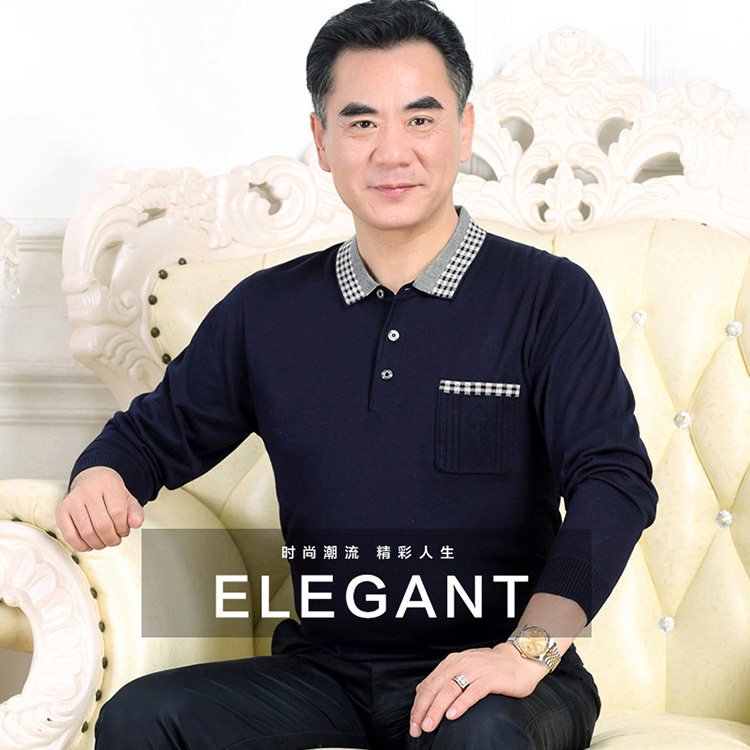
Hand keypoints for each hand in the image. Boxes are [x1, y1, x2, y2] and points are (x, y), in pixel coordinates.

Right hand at [55, 466, 144, 551]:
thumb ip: (135, 511)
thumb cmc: (109, 491)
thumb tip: (136, 523)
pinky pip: (70, 536)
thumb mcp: (127, 498)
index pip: (118, 513)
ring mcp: (72, 500)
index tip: (124, 530)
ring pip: (87, 532)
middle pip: (102, 525)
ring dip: (99, 544)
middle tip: (115, 539)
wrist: (91, 479)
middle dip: (112, 539)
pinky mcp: (61, 511)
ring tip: (104, 541)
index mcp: (108, 484)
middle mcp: (88, 490)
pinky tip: (90, 544)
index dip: (123, 528)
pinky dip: (82, 546)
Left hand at [409, 642, 549, 737]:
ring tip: (430, 725)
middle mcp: (461, 663)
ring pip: (450, 690)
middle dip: (423, 709)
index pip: (429, 684)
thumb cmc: (491, 668)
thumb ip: (445, 678)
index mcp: (452, 662)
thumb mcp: (464, 668)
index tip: (413, 723)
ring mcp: (476, 669)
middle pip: (436, 688)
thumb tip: (421, 691)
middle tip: (418, 728)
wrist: (519, 659)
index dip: (418, 705)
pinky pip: (472, 692)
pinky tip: (452, 715)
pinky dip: (460, 704)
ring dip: (437, 709)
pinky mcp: (491, 678)